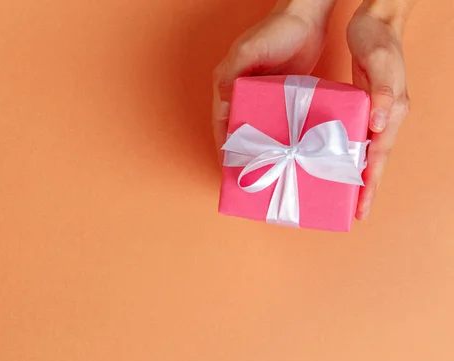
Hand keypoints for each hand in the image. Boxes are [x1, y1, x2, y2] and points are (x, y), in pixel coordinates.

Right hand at [212, 0, 335, 161]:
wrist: (308, 17)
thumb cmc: (276, 30)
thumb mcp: (249, 51)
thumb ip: (232, 75)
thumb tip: (222, 108)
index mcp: (228, 83)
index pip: (221, 122)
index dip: (223, 145)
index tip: (228, 168)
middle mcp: (242, 92)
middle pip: (238, 128)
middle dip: (241, 151)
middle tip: (250, 175)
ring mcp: (262, 95)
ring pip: (257, 127)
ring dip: (261, 146)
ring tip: (268, 169)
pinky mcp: (281, 95)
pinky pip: (277, 120)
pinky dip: (278, 135)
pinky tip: (287, 150)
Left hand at [347, 0, 415, 218]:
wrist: (376, 21)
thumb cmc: (379, 41)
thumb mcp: (380, 64)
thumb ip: (382, 95)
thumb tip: (379, 127)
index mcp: (391, 112)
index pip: (379, 155)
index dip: (370, 183)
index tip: (361, 208)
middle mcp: (385, 116)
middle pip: (375, 159)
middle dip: (365, 187)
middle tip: (355, 212)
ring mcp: (375, 112)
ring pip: (366, 151)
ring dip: (357, 173)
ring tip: (345, 196)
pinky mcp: (363, 105)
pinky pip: (356, 136)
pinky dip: (349, 153)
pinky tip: (335, 160)